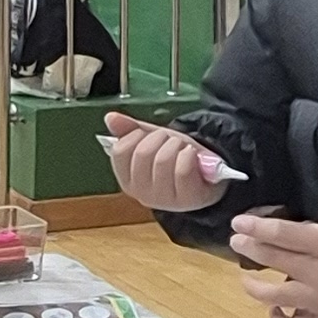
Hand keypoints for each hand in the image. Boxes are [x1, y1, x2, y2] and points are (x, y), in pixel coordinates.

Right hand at [103, 112, 221, 212]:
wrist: (207, 177)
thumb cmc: (176, 159)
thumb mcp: (153, 140)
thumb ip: (130, 130)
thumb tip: (110, 117)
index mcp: (127, 179)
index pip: (119, 151)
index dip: (136, 135)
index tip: (149, 137)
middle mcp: (141, 193)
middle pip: (142, 153)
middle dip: (160, 138)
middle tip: (170, 142)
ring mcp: (163, 199)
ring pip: (163, 160)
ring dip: (177, 145)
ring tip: (182, 149)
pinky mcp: (186, 199)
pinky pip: (182, 170)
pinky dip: (189, 155)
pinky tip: (192, 156)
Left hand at [229, 215, 317, 317]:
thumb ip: (317, 235)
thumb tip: (285, 237)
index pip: (283, 233)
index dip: (257, 227)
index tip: (238, 223)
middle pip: (273, 258)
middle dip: (249, 248)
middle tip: (237, 241)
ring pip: (273, 295)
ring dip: (254, 286)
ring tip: (248, 280)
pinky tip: (276, 313)